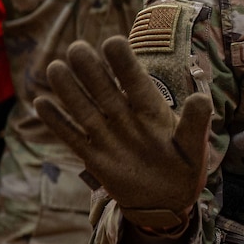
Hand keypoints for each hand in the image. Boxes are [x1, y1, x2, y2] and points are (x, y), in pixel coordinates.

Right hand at [36, 36, 212, 231]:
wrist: (167, 201)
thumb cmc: (184, 168)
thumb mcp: (193, 147)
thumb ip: (196, 124)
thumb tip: (202, 98)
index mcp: (152, 110)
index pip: (136, 82)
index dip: (124, 64)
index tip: (112, 42)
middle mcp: (126, 118)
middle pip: (105, 91)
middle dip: (91, 71)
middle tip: (77, 48)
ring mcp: (108, 136)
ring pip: (85, 110)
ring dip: (69, 91)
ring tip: (55, 68)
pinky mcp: (94, 157)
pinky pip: (73, 138)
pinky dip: (58, 123)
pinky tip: (41, 104)